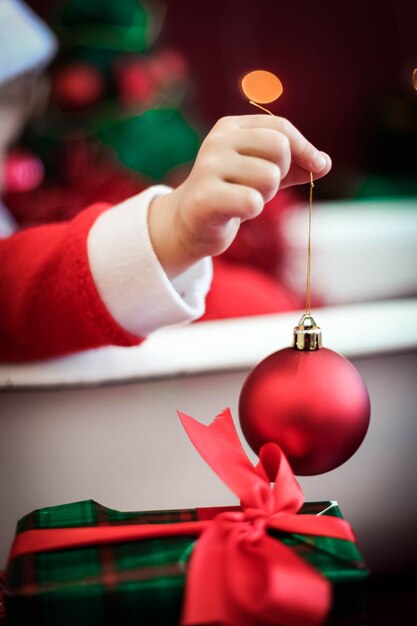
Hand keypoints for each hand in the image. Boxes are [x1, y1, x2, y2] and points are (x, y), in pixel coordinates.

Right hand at [148, 115, 330, 277]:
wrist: (190, 223)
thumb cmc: (230, 193)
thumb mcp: (262, 172)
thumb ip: (294, 165)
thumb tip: (325, 164)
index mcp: (231, 128)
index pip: (281, 128)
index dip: (305, 149)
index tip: (318, 167)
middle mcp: (217, 142)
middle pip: (279, 147)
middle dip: (281, 173)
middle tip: (261, 187)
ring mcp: (208, 168)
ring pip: (269, 176)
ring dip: (266, 195)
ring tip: (245, 199)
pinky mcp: (205, 198)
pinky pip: (252, 200)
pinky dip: (253, 209)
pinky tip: (237, 212)